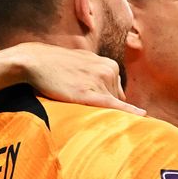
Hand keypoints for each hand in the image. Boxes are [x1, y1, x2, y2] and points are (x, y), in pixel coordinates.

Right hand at [13, 42, 144, 114]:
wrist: (34, 61)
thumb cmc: (57, 64)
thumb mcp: (83, 62)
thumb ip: (99, 72)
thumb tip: (111, 90)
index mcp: (110, 64)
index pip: (117, 92)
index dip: (105, 100)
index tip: (97, 106)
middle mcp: (110, 71)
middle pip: (116, 99)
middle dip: (103, 104)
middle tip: (79, 99)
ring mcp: (101, 82)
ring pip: (111, 106)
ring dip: (98, 109)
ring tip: (73, 97)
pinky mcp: (90, 94)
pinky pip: (115, 106)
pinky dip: (129, 112)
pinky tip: (142, 117)